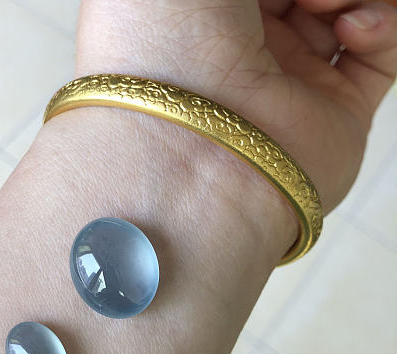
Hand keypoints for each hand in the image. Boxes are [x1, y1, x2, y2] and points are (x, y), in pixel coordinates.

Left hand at [76, 0, 396, 214]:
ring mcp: (293, 83)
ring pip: (346, 11)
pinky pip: (379, 54)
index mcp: (204, 21)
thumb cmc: (164, 50)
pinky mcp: (335, 114)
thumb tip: (296, 2)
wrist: (191, 153)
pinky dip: (383, 25)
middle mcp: (247, 51)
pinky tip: (354, 28)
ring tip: (324, 3)